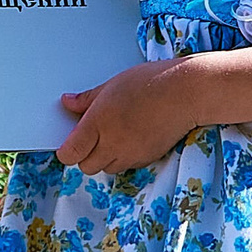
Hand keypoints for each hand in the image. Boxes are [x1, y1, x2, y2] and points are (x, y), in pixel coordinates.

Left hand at [54, 60, 203, 173]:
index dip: (66, 152)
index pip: (70, 154)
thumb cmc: (151, 82)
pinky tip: (131, 139)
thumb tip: (68, 103)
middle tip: (91, 137)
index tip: (68, 143)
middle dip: (85, 155)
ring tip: (113, 137)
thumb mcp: (112, 84)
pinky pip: (127, 167)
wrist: (186, 93)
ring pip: (107, 169)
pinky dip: (124, 158)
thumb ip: (87, 99)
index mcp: (98, 123)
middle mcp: (112, 143)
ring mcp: (131, 154)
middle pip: (86, 166)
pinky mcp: (147, 159)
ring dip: (105, 158)